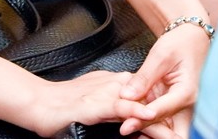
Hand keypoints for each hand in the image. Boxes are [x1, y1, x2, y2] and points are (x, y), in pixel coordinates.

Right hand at [25, 71, 170, 137]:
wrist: (39, 103)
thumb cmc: (62, 105)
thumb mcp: (95, 102)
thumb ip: (115, 107)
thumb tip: (130, 120)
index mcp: (115, 83)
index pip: (147, 96)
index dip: (162, 113)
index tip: (174, 127)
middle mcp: (114, 85)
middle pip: (148, 100)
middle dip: (167, 118)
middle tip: (179, 134)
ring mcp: (105, 93)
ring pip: (139, 103)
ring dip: (158, 120)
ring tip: (173, 134)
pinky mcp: (95, 104)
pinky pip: (120, 106)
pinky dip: (133, 111)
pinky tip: (146, 116)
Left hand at [117, 23, 208, 137]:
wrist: (192, 38)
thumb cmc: (180, 42)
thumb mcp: (159, 55)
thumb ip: (143, 77)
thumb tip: (127, 96)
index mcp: (187, 91)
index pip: (162, 111)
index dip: (142, 119)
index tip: (125, 125)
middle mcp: (190, 104)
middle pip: (171, 129)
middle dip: (152, 133)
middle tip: (127, 128)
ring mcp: (185, 107)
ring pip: (169, 128)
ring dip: (150, 129)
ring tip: (128, 126)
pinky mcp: (177, 105)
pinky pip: (166, 120)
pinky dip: (151, 122)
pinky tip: (135, 121)